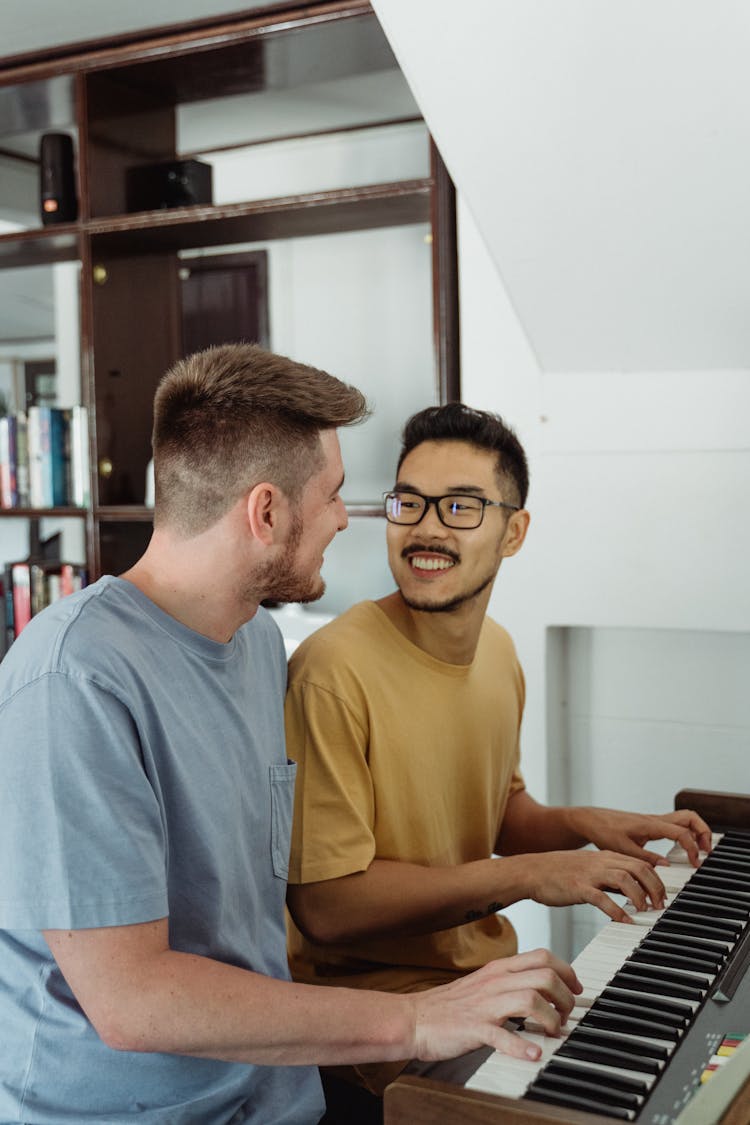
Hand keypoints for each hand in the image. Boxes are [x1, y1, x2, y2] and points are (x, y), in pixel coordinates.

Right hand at [410, 948, 579, 1062]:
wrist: (414, 1018)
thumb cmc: (450, 1006)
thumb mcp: (484, 983)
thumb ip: (511, 982)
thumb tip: (543, 989)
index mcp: (497, 969)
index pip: (542, 957)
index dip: (567, 971)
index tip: (575, 989)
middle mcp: (494, 982)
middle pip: (544, 976)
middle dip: (565, 996)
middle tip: (567, 1015)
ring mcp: (484, 1005)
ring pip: (530, 1000)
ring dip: (551, 1019)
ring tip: (554, 1032)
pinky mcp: (473, 1029)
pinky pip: (502, 1036)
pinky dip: (522, 1046)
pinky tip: (534, 1053)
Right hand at [524, 848, 668, 921]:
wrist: (530, 871)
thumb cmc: (559, 872)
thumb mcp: (589, 869)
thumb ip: (609, 877)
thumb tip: (631, 892)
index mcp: (605, 856)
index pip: (640, 862)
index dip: (656, 879)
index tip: (662, 896)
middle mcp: (600, 862)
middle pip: (638, 868)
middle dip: (655, 888)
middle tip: (659, 906)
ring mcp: (589, 873)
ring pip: (624, 879)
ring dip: (640, 897)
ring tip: (645, 912)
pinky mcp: (578, 887)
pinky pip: (602, 898)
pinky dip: (616, 910)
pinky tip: (624, 921)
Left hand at [569, 807, 711, 866]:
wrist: (591, 821)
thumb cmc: (604, 832)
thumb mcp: (623, 850)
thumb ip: (646, 858)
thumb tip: (667, 865)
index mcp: (650, 825)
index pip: (681, 832)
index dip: (691, 847)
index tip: (695, 863)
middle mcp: (655, 820)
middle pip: (690, 817)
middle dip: (703, 832)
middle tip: (706, 851)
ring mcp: (654, 821)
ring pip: (684, 819)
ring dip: (696, 832)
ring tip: (700, 850)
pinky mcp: (651, 825)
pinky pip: (675, 824)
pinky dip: (686, 833)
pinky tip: (683, 849)